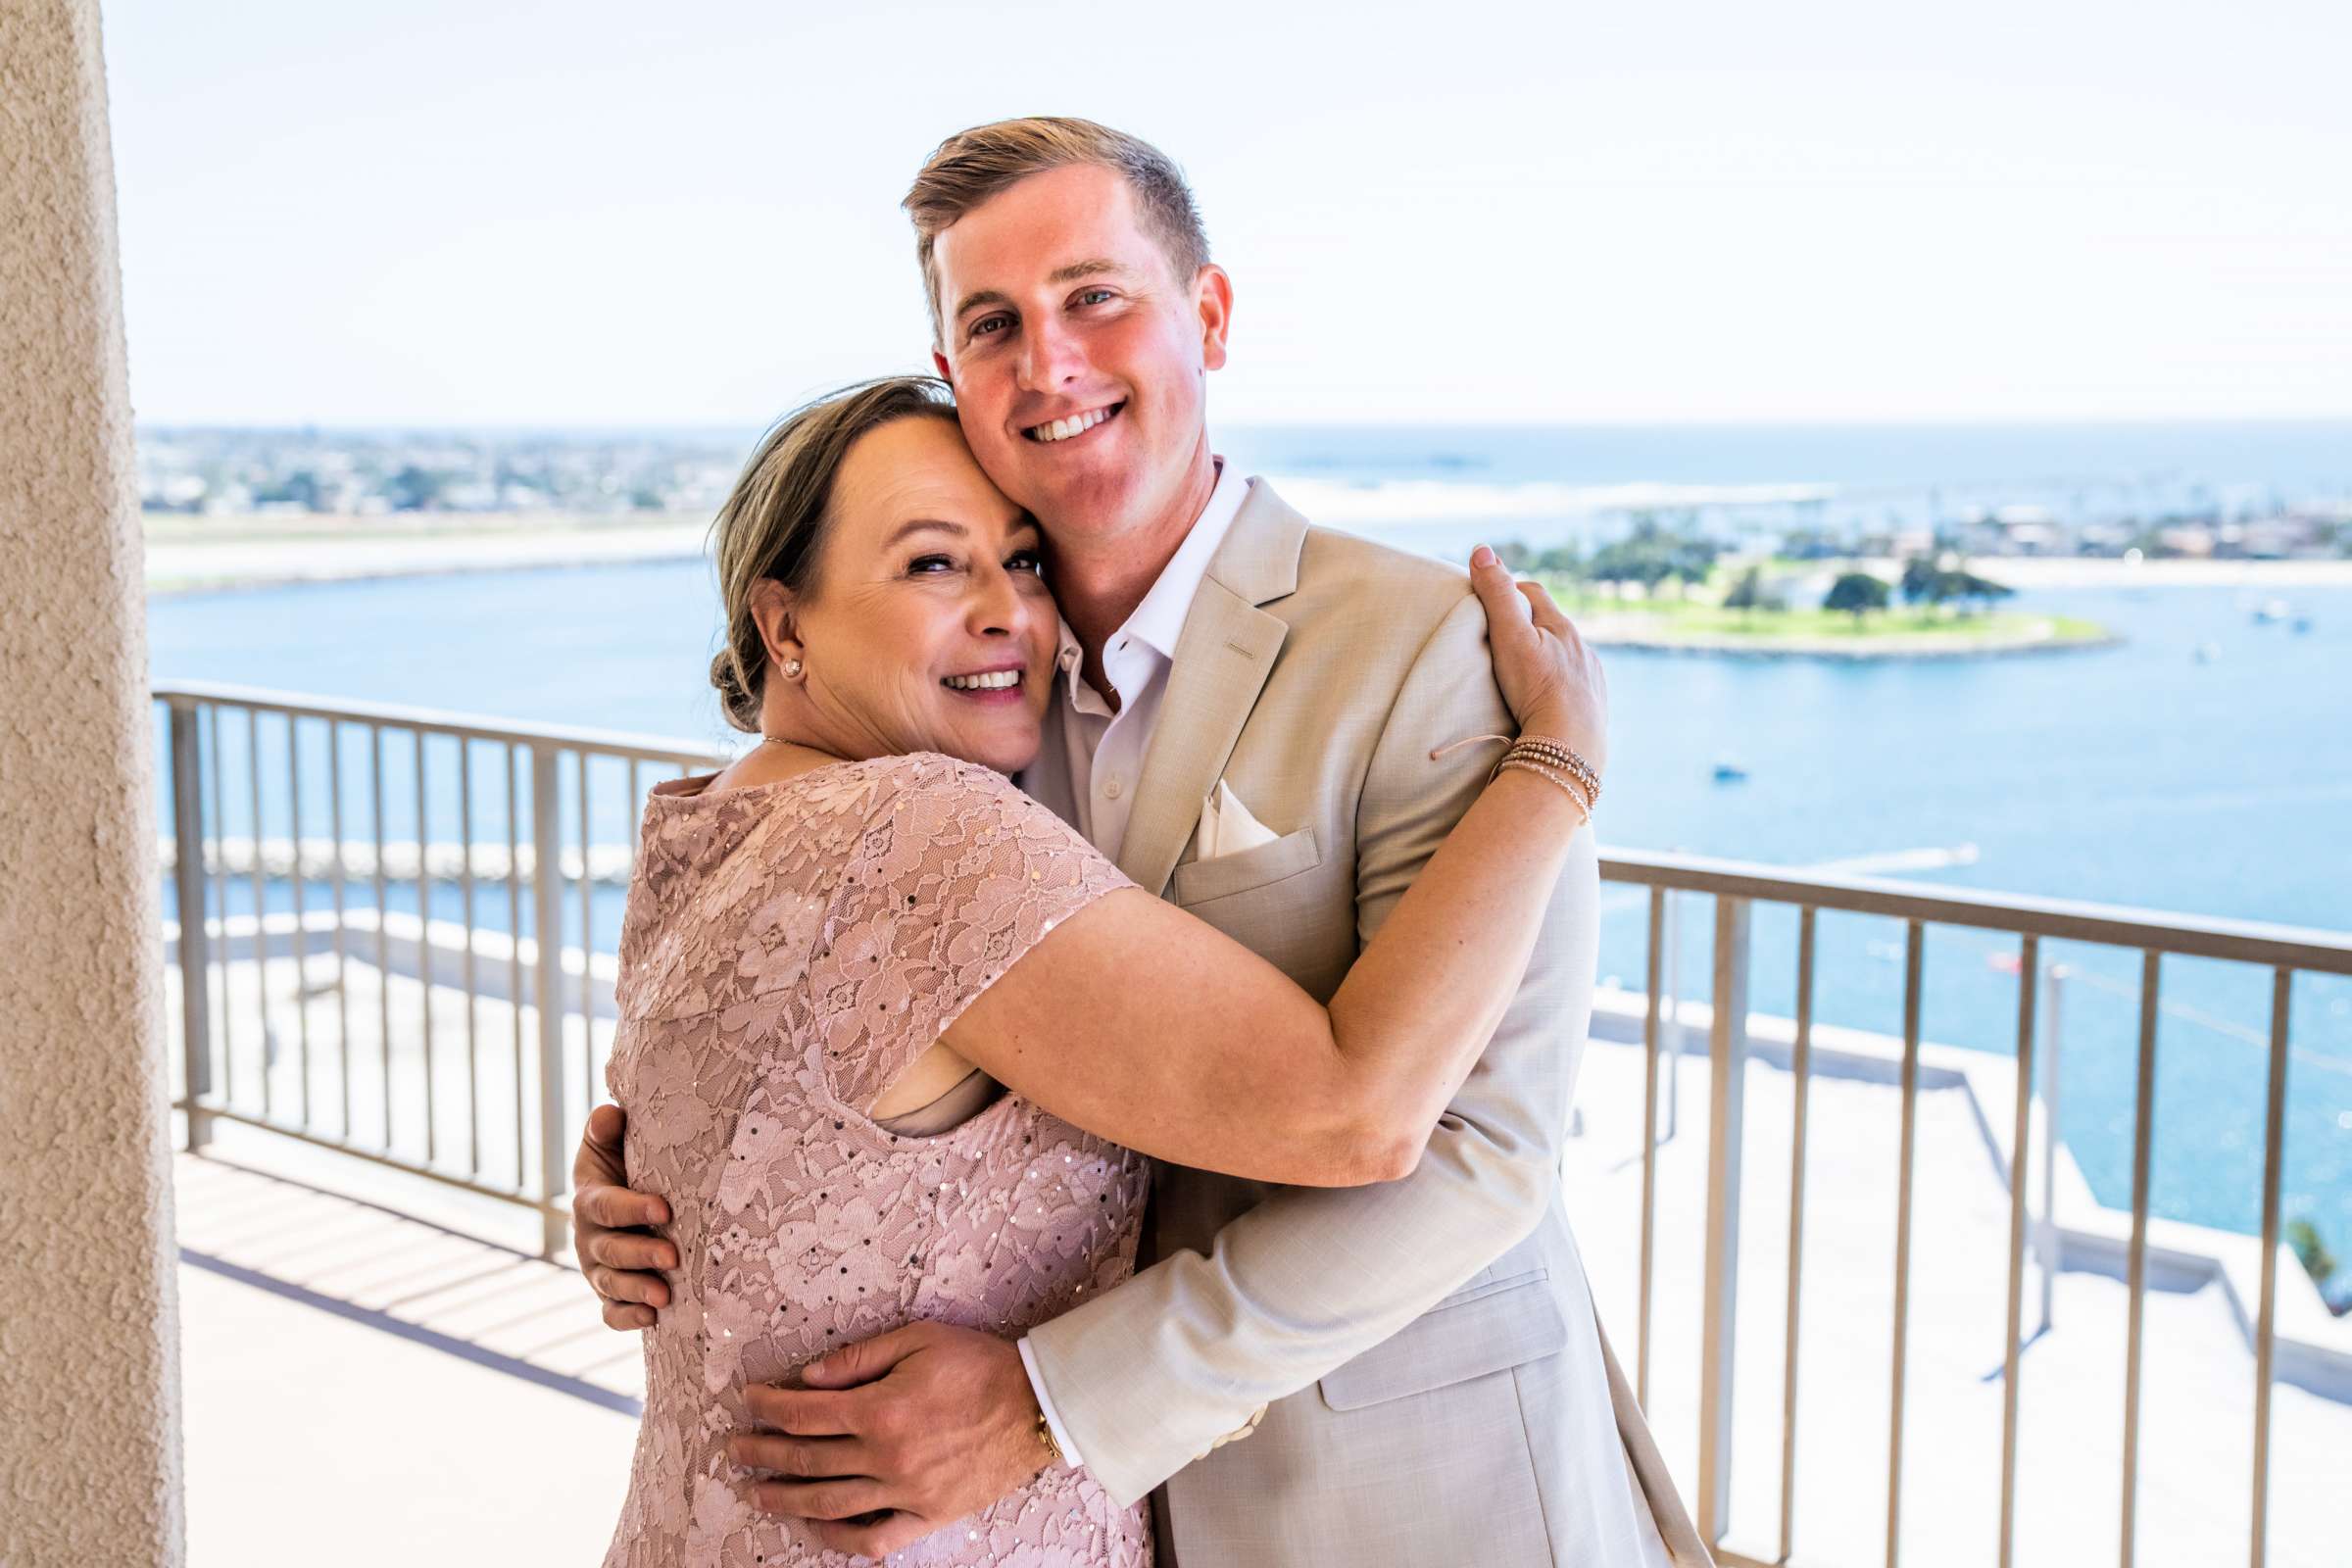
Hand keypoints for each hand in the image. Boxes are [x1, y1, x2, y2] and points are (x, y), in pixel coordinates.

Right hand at [571, 1103, 675, 1329]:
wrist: (630, 1199)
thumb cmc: (628, 1164)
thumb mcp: (613, 1143)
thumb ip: (607, 1129)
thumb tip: (609, 1115)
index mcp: (591, 1199)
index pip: (606, 1205)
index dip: (632, 1208)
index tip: (665, 1208)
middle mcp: (590, 1238)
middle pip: (609, 1250)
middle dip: (639, 1254)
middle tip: (672, 1255)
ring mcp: (598, 1270)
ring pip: (610, 1285)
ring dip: (636, 1290)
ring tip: (665, 1295)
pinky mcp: (610, 1295)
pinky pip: (611, 1313)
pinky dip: (626, 1318)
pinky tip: (651, 1319)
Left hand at [733, 1321, 1047, 1559]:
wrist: (1038, 1404)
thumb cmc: (979, 1364)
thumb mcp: (918, 1339)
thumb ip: (859, 1358)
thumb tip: (809, 1376)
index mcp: (881, 1408)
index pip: (805, 1412)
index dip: (768, 1406)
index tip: (747, 1401)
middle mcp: (886, 1456)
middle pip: (806, 1459)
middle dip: (762, 1453)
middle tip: (734, 1449)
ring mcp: (905, 1492)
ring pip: (828, 1502)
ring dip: (784, 1498)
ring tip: (755, 1491)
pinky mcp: (927, 1515)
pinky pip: (873, 1540)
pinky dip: (837, 1539)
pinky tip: (813, 1526)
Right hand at [1469, 543, 1608, 777]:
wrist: (1570, 745)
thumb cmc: (1537, 688)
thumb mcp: (1509, 637)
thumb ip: (1496, 594)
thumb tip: (1482, 549)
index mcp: (1562, 628)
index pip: (1534, 594)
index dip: (1511, 590)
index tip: (1490, 598)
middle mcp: (1582, 649)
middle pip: (1552, 625)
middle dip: (1530, 623)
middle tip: (1502, 633)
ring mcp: (1591, 679)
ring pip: (1567, 658)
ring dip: (1548, 656)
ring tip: (1525, 669)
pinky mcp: (1594, 708)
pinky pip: (1576, 688)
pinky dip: (1560, 686)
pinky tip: (1549, 699)